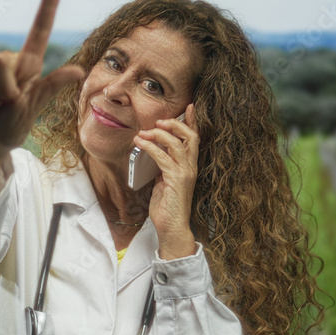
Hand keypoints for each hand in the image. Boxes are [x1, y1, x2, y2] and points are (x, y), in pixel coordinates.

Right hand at [0, 0, 84, 171]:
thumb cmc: (12, 127)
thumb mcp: (33, 109)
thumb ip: (49, 87)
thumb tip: (78, 70)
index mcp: (29, 64)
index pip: (40, 29)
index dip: (48, 4)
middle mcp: (7, 61)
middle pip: (6, 66)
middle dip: (6, 93)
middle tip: (5, 105)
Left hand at [133, 104, 199, 259]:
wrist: (171, 227)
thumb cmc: (167, 207)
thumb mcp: (164, 181)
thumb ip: (163, 166)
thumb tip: (154, 153)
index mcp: (189, 166)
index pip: (195, 138)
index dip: (193, 121)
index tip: (189, 107)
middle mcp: (191, 167)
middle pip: (190, 136)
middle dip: (175, 124)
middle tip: (159, 121)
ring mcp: (186, 173)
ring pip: (177, 143)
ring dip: (158, 134)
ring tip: (143, 133)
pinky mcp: (177, 179)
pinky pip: (163, 157)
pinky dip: (150, 148)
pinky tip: (140, 144)